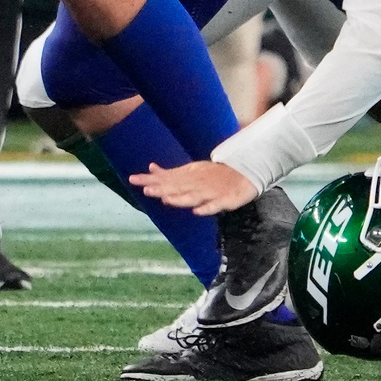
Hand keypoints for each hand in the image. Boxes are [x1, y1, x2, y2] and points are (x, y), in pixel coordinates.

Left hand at [129, 161, 257, 214]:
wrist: (247, 172)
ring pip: (194, 196)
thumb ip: (171, 172)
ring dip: (180, 198)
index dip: (150, 179)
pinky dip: (207, 208)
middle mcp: (198, 183)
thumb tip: (150, 168)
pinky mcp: (226, 200)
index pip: (167, 178)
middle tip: (146, 189)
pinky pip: (215, 205)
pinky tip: (197, 212)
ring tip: (166, 200)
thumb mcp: (192, 169)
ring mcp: (211, 192)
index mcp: (190, 176)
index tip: (133, 180)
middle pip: (177, 186)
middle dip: (162, 188)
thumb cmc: (216, 173)